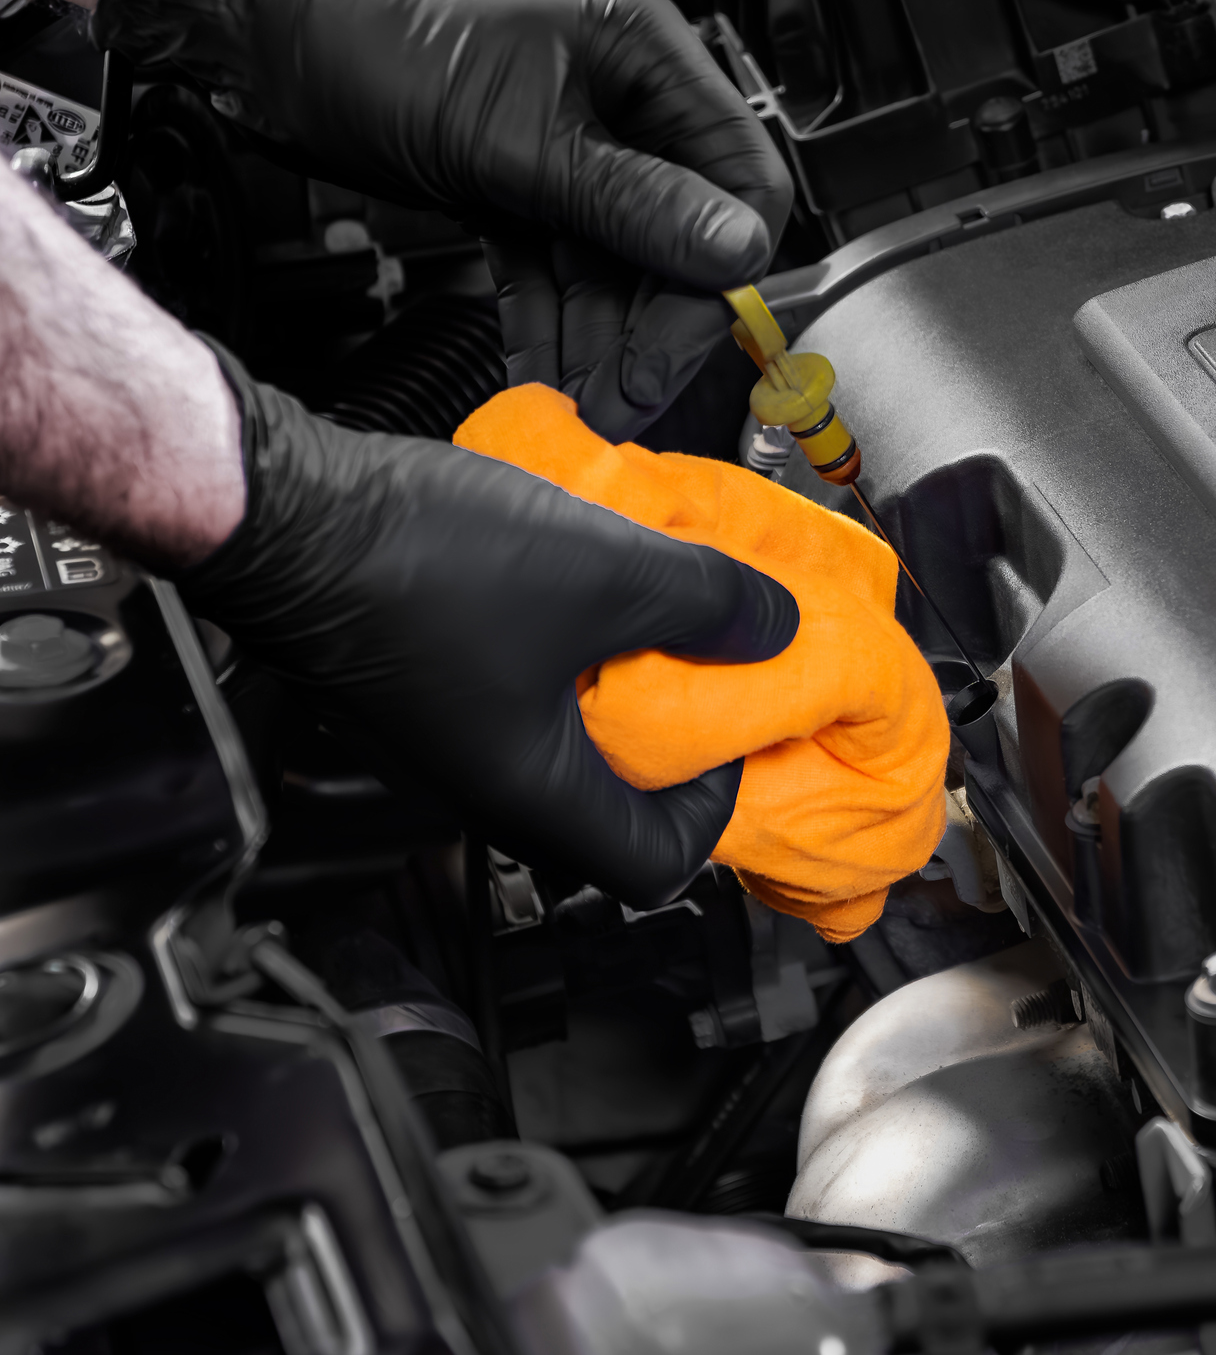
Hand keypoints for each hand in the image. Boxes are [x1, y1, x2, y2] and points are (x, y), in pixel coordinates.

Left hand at [89, 0, 792, 424]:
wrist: (268, 30)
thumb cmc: (381, 30)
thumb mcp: (518, 129)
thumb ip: (630, 198)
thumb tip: (734, 250)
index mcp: (650, 62)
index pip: (741, 184)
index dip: (723, 271)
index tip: (686, 340)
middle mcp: (623, 110)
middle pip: (679, 244)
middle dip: (651, 330)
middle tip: (625, 400)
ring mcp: (572, 155)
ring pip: (613, 272)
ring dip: (597, 346)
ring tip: (580, 412)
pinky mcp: (519, 190)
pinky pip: (552, 275)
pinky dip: (547, 328)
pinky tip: (543, 379)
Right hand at [176, 351, 799, 904]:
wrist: (284, 508)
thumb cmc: (421, 563)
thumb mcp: (609, 573)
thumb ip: (708, 605)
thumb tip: (774, 626)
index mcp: (534, 793)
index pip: (657, 866)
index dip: (717, 810)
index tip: (738, 738)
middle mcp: (486, 784)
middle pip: (613, 802)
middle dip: (676, 740)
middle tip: (709, 671)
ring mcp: (450, 735)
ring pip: (567, 738)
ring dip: (623, 685)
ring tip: (657, 615)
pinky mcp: (427, 678)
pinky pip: (525, 689)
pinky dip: (573, 650)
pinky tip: (588, 582)